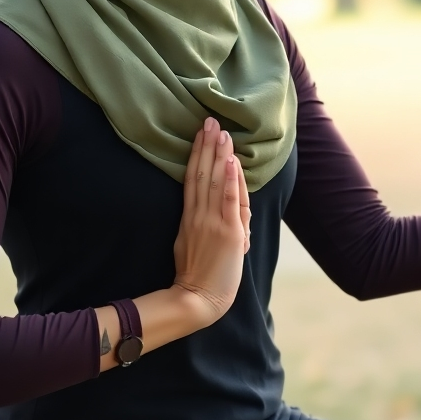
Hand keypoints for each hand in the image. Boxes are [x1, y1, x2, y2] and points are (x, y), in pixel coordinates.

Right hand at [171, 117, 250, 326]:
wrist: (198, 298)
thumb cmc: (196, 274)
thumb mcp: (190, 242)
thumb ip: (199, 221)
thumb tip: (208, 205)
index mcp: (189, 216)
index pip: (193, 177)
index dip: (197, 154)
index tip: (201, 133)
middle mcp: (199, 214)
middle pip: (202, 173)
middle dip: (207, 145)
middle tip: (210, 121)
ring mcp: (214, 222)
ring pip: (215, 182)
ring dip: (219, 155)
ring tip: (222, 133)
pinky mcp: (229, 233)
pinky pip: (229, 202)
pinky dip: (230, 180)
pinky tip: (231, 162)